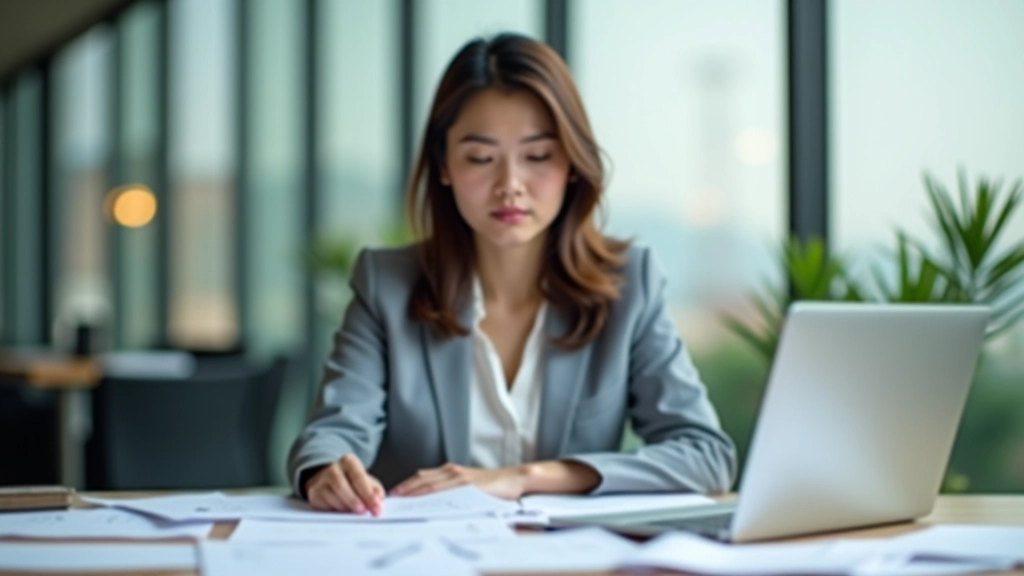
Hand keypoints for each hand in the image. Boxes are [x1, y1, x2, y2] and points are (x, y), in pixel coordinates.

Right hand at [305, 454, 384, 514]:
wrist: (330, 480)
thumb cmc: (352, 482)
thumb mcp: (367, 481)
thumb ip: (375, 489)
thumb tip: (378, 497)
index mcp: (349, 462)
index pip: (358, 477)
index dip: (368, 494)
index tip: (376, 507)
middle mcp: (333, 469)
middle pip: (341, 486)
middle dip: (354, 500)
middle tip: (363, 512)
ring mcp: (321, 481)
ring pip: (331, 496)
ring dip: (344, 508)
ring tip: (354, 514)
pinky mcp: (314, 494)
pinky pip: (323, 505)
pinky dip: (334, 511)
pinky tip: (342, 514)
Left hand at [390, 463, 527, 499]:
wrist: (514, 479)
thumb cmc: (493, 486)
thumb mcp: (468, 487)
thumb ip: (452, 490)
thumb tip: (432, 502)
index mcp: (451, 471)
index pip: (422, 476)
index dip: (407, 484)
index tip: (394, 493)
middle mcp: (452, 471)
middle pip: (422, 478)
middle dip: (405, 487)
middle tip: (390, 496)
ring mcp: (460, 476)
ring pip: (430, 482)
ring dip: (413, 490)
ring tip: (400, 498)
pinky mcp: (468, 483)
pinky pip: (446, 489)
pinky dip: (431, 493)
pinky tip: (423, 500)